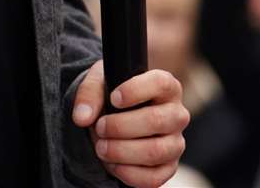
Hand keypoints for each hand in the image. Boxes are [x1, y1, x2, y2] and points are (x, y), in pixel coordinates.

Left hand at [71, 61, 188, 187]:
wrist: (116, 117)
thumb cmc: (113, 94)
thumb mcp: (100, 82)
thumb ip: (89, 94)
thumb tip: (82, 117)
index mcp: (166, 87)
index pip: (161, 83)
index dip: (136, 90)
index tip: (114, 98)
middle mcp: (176, 114)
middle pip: (157, 120)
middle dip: (121, 126)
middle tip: (100, 127)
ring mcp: (175, 143)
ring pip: (156, 151)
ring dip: (122, 152)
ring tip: (102, 148)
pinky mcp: (168, 167)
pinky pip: (154, 178)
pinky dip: (128, 174)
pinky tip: (112, 164)